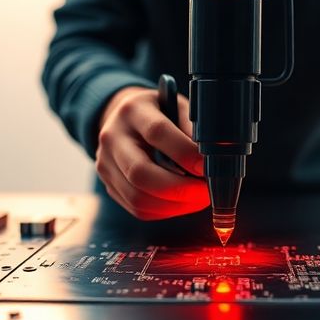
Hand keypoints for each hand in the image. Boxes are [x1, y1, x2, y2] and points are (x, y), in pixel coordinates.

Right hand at [96, 86, 208, 219]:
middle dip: (179, 189)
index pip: (157, 132)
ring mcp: (106, 164)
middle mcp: (113, 137)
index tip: (207, 167)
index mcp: (133, 110)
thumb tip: (213, 159)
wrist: (125, 120)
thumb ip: (192, 129)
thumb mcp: (177, 107)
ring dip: (175, 205)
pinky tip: (183, 203)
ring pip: (138, 197)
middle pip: (140, 173)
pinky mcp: (109, 186)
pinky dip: (166, 211)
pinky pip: (138, 209)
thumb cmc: (161, 114)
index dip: (184, 153)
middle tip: (206, 193)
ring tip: (199, 200)